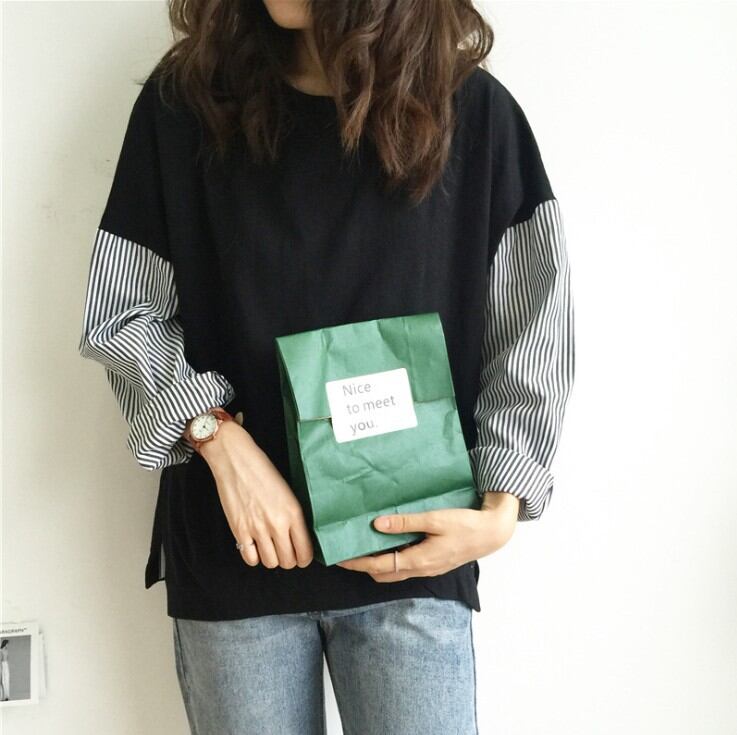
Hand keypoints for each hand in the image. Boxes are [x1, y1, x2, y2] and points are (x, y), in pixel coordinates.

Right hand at [199, 421, 313, 569]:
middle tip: (287, 552)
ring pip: (270, 563)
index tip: (302, 556)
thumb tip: (300, 536)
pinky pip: (250, 558)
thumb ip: (294, 515)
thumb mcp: (288, 491)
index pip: (305, 551)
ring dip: (272, 558)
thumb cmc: (262, 469)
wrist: (236, 460)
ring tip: (271, 548)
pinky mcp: (239, 530)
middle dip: (289, 560)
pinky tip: (255, 546)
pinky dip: (254, 556)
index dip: (305, 558)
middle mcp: (277, 524)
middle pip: (288, 561)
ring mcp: (257, 529)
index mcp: (293, 513)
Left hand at [335, 491, 518, 581]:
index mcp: (418, 560)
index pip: (379, 567)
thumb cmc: (465, 525)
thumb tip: (377, 525)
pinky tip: (390, 543)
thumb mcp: (434, 519)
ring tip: (365, 546)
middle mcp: (421, 569)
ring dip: (378, 563)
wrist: (491, 533)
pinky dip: (393, 559)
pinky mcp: (434, 563)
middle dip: (364, 566)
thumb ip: (406, 523)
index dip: (358, 564)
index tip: (340, 559)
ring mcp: (428, 568)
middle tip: (348, 551)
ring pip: (395, 572)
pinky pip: (406, 566)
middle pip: (384, 574)